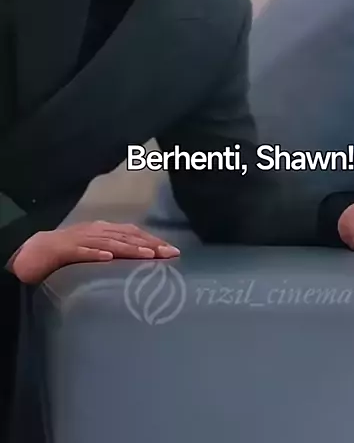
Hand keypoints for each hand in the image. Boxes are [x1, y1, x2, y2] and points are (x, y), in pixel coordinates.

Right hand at [10, 220, 179, 283]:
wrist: (33, 251)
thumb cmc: (67, 254)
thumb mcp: (95, 251)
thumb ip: (113, 255)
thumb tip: (139, 267)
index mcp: (103, 231)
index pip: (133, 234)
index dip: (153, 241)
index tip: (173, 252)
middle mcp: (95, 231)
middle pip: (126, 236)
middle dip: (149, 244)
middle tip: (169, 254)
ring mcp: (80, 239)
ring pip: (108, 242)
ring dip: (128, 248)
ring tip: (147, 255)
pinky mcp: (64, 250)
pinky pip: (81, 251)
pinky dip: (95, 254)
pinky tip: (107, 258)